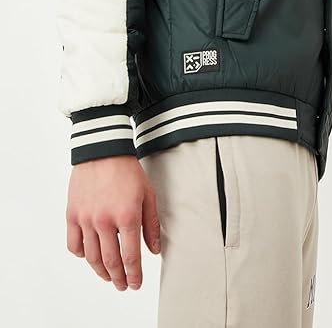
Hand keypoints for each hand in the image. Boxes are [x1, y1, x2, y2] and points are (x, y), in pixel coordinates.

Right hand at [65, 155, 160, 290]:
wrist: (103, 150)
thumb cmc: (128, 171)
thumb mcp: (148, 195)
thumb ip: (152, 224)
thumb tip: (155, 249)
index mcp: (127, 217)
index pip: (131, 257)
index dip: (134, 275)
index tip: (136, 284)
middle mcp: (105, 221)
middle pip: (110, 262)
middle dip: (119, 278)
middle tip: (123, 285)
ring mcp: (86, 219)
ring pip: (92, 257)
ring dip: (101, 271)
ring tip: (109, 276)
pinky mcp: (72, 214)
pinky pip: (74, 244)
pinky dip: (82, 255)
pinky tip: (90, 256)